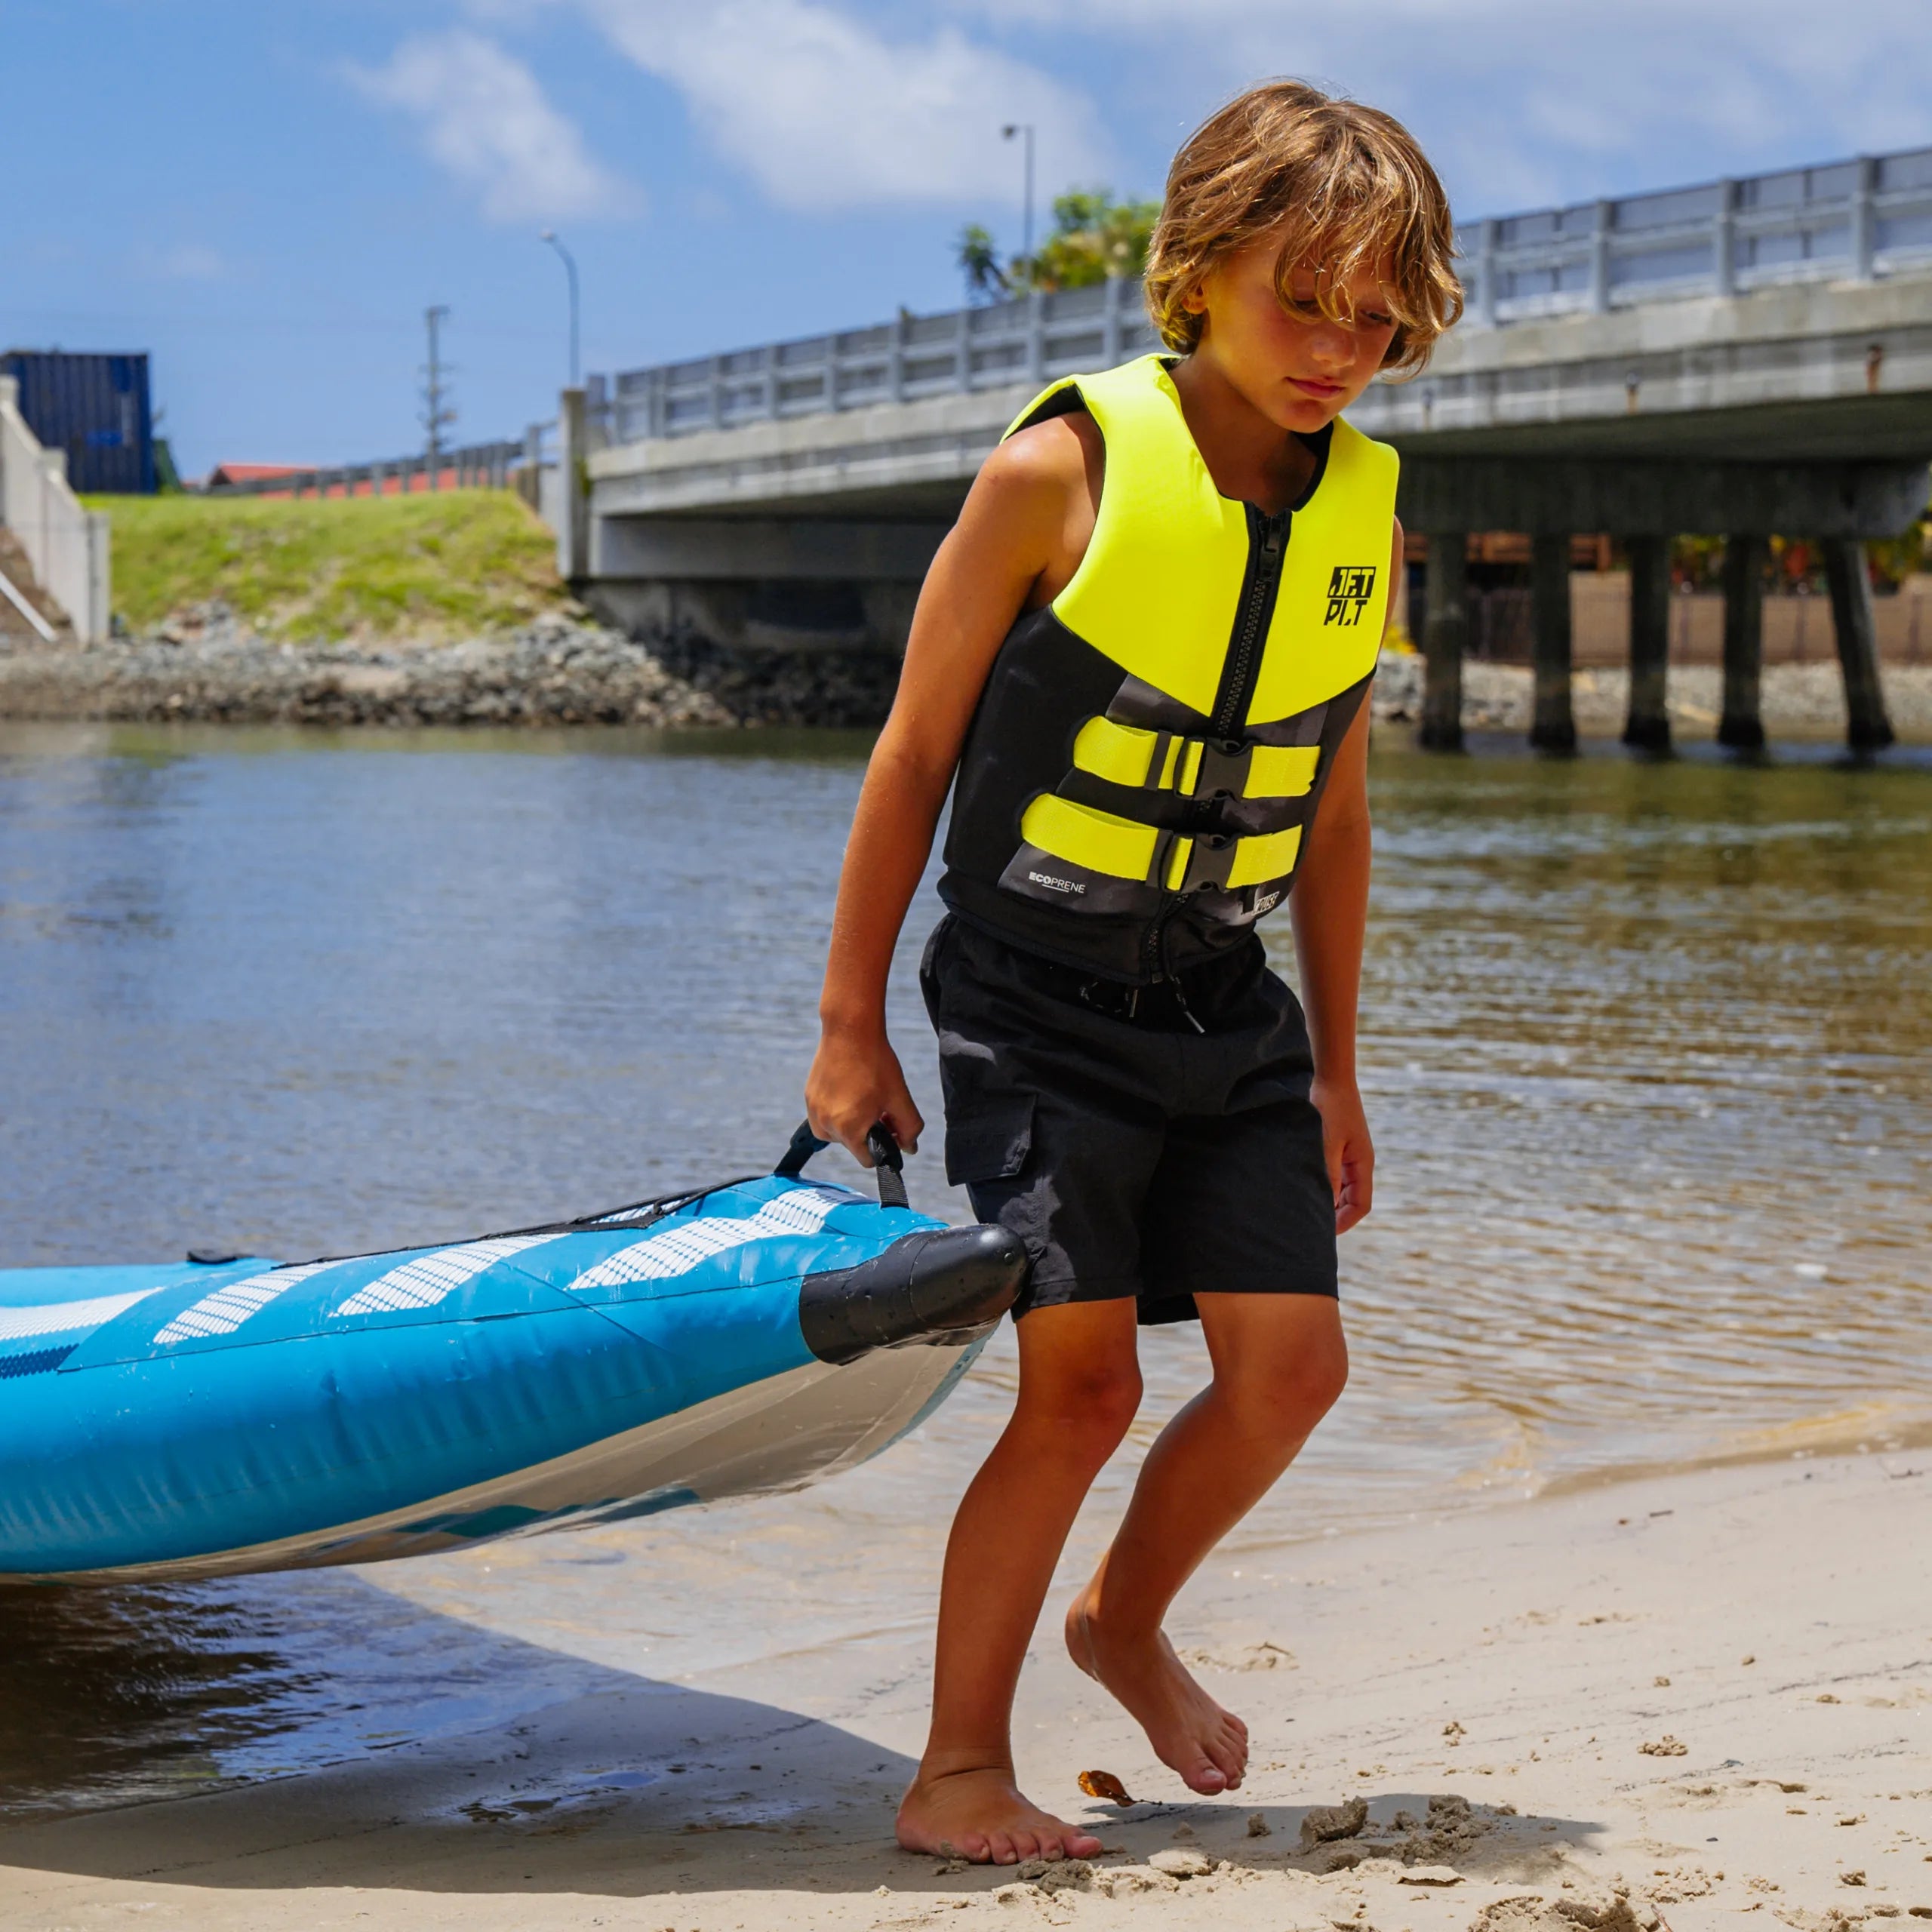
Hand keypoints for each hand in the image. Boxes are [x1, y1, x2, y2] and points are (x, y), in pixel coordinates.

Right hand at [805, 1023, 924, 1167]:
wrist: (849, 1031)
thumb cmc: (876, 1063)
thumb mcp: (899, 1097)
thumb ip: (909, 1128)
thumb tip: (909, 1148)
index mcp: (848, 1129)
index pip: (867, 1160)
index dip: (883, 1148)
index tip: (891, 1129)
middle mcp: (825, 1124)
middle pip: (853, 1145)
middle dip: (868, 1131)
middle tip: (880, 1105)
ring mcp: (813, 1111)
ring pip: (838, 1132)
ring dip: (852, 1122)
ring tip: (864, 1096)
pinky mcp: (809, 1097)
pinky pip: (826, 1116)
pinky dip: (839, 1110)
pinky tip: (851, 1089)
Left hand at [1311, 1073, 1372, 1235]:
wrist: (1331, 1079)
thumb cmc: (1330, 1107)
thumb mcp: (1327, 1142)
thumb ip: (1327, 1173)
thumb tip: (1325, 1204)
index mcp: (1363, 1164)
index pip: (1361, 1204)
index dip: (1346, 1222)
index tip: (1326, 1234)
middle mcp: (1360, 1162)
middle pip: (1353, 1200)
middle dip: (1336, 1215)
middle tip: (1312, 1226)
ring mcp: (1350, 1155)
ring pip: (1343, 1189)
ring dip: (1329, 1200)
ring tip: (1307, 1209)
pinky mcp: (1340, 1147)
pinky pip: (1336, 1175)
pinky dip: (1325, 1185)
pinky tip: (1307, 1187)